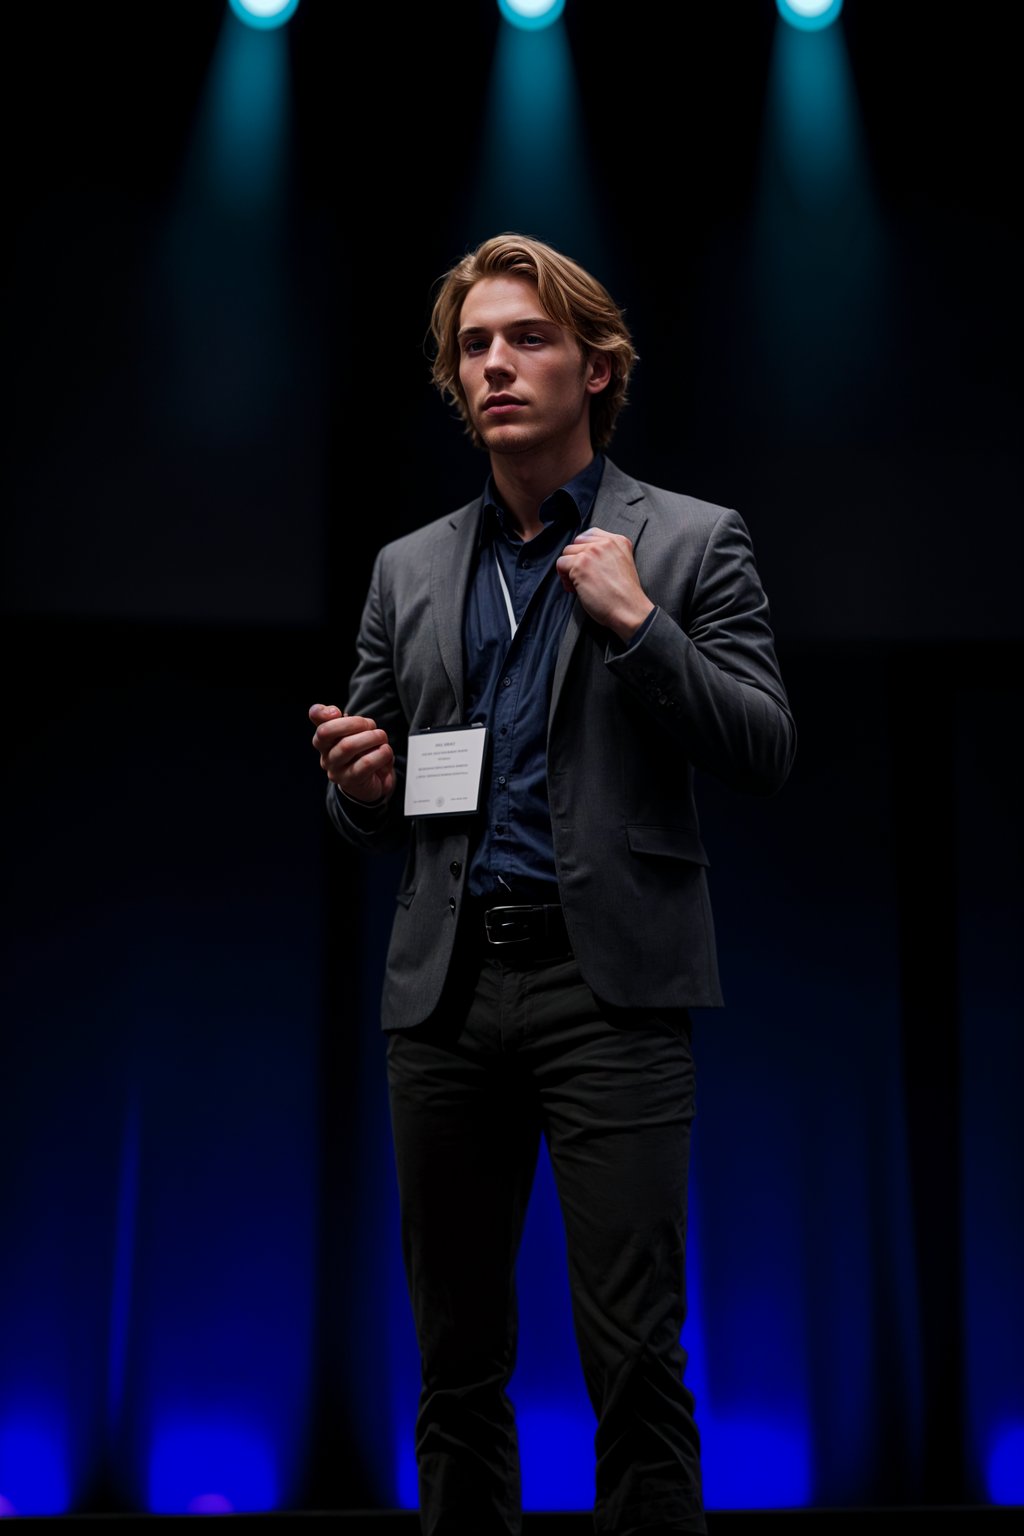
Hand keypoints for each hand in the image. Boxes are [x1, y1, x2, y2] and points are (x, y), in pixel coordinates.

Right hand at [309, 703, 395, 804]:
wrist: (373, 783)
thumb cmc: (363, 754)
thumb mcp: (354, 734)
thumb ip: (343, 720)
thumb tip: (333, 712)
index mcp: (324, 740)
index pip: (315, 721)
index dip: (321, 713)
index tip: (336, 712)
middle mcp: (326, 755)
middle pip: (329, 732)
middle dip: (356, 723)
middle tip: (372, 726)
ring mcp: (335, 770)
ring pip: (348, 746)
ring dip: (371, 737)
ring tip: (381, 738)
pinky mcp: (351, 781)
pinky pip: (365, 763)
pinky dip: (380, 754)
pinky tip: (385, 752)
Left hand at [555, 527, 653, 641]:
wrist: (629, 609)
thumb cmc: (625, 595)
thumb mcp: (623, 564)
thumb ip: (608, 555)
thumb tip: (585, 557)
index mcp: (618, 541)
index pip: (590, 534)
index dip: (584, 550)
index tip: (587, 564)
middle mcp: (605, 543)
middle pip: (577, 543)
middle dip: (576, 559)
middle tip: (582, 577)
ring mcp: (592, 552)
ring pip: (567, 552)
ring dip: (569, 568)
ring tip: (578, 584)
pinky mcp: (580, 564)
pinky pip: (561, 564)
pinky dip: (564, 577)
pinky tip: (575, 589)